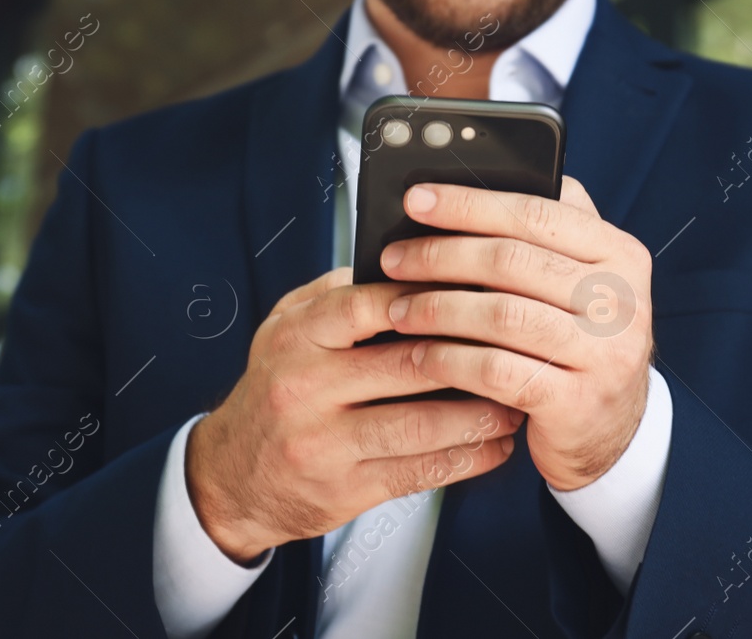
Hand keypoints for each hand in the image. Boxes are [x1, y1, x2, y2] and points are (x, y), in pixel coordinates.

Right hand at [185, 267, 526, 563]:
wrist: (231, 476)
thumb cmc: (275, 388)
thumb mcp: (285, 327)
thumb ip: (339, 293)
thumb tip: (410, 262)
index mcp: (295, 336)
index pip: (371, 303)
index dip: (432, 295)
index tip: (479, 290)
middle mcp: (304, 387)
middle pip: (408, 365)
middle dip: (473, 355)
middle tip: (520, 346)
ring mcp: (323, 444)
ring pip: (422, 425)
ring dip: (480, 413)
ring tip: (518, 398)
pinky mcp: (344, 490)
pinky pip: (420, 472)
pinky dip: (468, 458)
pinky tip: (496, 444)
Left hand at [379, 176, 653, 490]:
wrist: (611, 432)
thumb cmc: (576, 342)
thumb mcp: (577, 283)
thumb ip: (542, 235)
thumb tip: (460, 192)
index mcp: (620, 254)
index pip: (537, 212)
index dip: (470, 204)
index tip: (416, 201)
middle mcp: (622, 300)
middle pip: (513, 261)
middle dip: (441, 256)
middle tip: (393, 260)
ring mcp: (605, 354)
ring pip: (502, 314)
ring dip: (437, 309)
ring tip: (398, 310)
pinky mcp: (577, 403)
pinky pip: (497, 370)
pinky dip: (450, 360)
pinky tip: (421, 356)